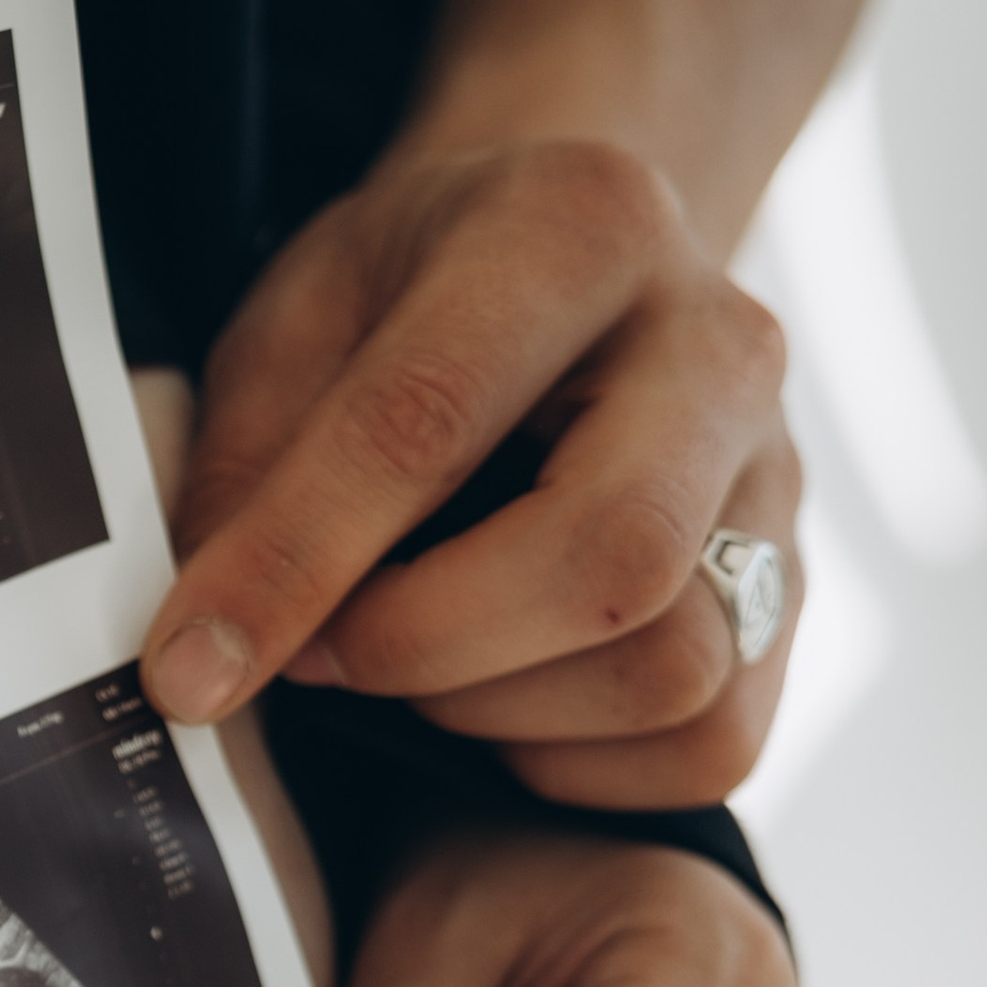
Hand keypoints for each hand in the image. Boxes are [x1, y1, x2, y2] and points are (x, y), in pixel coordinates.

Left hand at [140, 140, 798, 809]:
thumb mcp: (295, 323)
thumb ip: (246, 470)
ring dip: (495, 710)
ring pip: (672, 668)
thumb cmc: (415, 299)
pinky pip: (708, 743)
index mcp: (580, 223)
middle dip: (427, 648)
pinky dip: (575, 763)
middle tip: (319, 657)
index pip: (430, 420)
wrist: (569, 274)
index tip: (187, 669)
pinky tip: (500, 695)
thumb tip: (210, 652)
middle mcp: (721, 343)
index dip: (293, 564)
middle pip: (613, 558)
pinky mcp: (798, 593)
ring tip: (410, 659)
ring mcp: (783, 477)